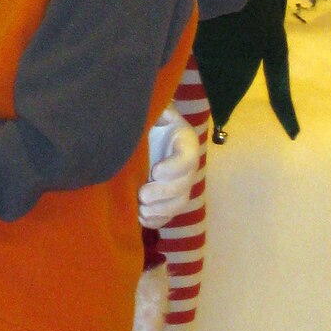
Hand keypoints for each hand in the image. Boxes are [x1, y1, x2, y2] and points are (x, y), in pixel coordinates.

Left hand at [139, 106, 200, 227]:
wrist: (144, 133)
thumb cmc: (149, 119)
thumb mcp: (155, 110)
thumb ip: (158, 111)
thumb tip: (158, 112)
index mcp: (185, 141)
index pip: (188, 158)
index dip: (174, 167)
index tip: (155, 171)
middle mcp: (187, 166)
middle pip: (184, 185)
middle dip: (164, 192)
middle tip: (142, 195)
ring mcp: (179, 184)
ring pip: (179, 203)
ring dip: (161, 210)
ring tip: (141, 210)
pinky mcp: (168, 198)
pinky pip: (168, 214)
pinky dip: (156, 220)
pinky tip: (141, 219)